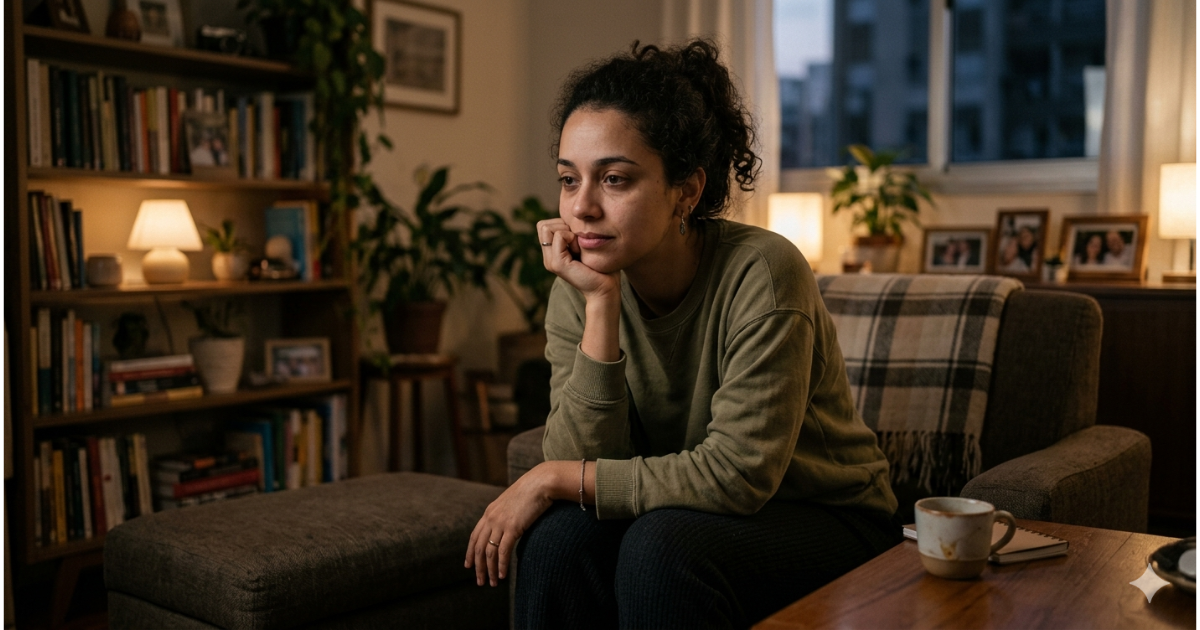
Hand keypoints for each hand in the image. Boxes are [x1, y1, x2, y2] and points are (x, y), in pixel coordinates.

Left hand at [464, 464, 555, 586]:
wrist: (541, 483)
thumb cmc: (531, 491)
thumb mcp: (512, 502)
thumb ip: (506, 515)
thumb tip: (507, 528)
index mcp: (490, 512)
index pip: (474, 536)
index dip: (470, 552)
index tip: (469, 566)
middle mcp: (491, 518)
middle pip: (479, 547)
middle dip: (478, 567)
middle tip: (480, 581)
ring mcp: (501, 523)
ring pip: (489, 552)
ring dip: (489, 570)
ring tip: (492, 583)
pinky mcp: (513, 527)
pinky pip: (503, 551)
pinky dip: (501, 565)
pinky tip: (502, 575)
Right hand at [537, 218, 619, 300]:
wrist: (605, 288)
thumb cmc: (600, 266)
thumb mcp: (583, 244)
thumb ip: (573, 233)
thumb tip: (573, 215)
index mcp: (552, 253)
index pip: (544, 225)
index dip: (561, 225)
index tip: (577, 239)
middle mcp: (548, 257)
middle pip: (543, 225)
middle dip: (562, 226)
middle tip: (577, 242)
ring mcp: (550, 261)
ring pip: (547, 227)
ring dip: (566, 231)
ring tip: (578, 246)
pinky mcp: (557, 264)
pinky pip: (559, 235)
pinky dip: (571, 237)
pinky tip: (580, 250)